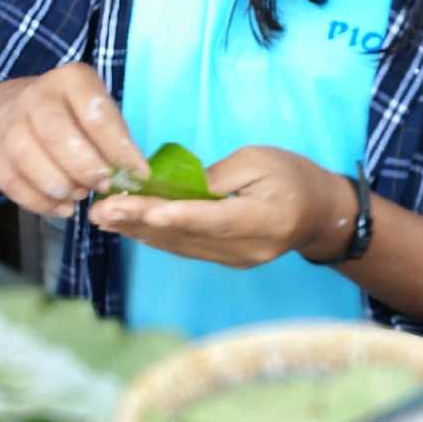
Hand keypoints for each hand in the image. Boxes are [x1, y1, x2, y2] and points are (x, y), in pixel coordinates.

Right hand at [0, 64, 147, 219]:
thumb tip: (134, 175)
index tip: (137, 174)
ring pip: (28, 158)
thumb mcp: (102, 111)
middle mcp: (36, 95)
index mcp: (71, 79)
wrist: (25, 110)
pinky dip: (40, 202)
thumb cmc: (77, 115)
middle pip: (56, 135)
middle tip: (103, 186)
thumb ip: (116, 138)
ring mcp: (10, 123)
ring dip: (60, 186)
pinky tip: (63, 207)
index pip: (95, 115)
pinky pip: (12, 182)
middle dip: (85, 168)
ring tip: (80, 195)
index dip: (118, 149)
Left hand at [87, 146, 351, 267]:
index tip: (142, 211)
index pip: (213, 219)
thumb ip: (219, 176)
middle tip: (102, 211)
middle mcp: (245, 248)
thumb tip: (178, 187)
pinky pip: (185, 249)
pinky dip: (155, 237)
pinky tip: (129, 228)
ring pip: (180, 246)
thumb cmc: (292, 176)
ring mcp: (234, 259)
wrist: (320, 213)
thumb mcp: (260, 161)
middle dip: (141, 222)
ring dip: (139, 232)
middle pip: (187, 236)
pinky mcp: (225, 260)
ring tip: (104, 219)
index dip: (176, 216)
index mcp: (261, 220)